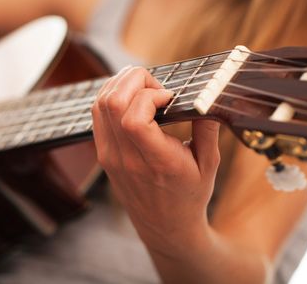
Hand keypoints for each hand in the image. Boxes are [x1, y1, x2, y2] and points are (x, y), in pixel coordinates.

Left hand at [92, 66, 220, 256]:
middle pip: (112, 103)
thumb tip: (207, 96)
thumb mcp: (209, 165)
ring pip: (100, 104)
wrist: (165, 226)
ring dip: (121, 85)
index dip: (149, 95)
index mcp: (157, 163)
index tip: (169, 97)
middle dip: (134, 80)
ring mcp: (110, 157)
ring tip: (145, 89)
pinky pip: (97, 115)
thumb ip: (208, 128)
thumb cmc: (190, 195)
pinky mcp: (103, 154)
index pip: (133, 119)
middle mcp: (127, 159)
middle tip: (156, 86)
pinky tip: (132, 98)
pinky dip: (111, 96)